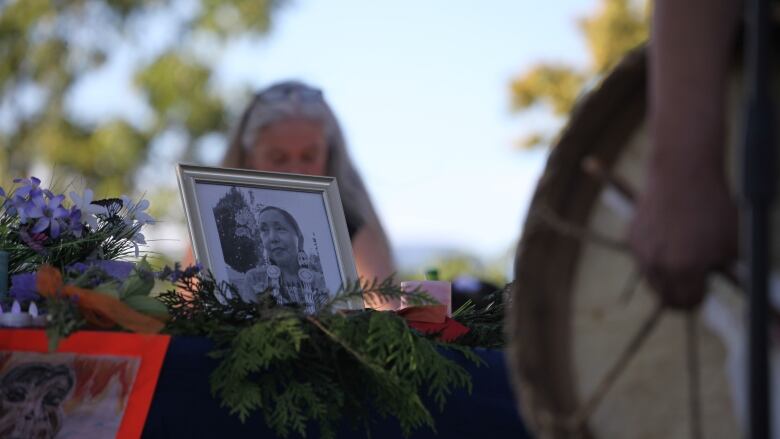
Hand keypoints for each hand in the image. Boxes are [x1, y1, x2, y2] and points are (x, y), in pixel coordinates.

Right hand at [629, 167, 737, 308]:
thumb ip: (722, 269)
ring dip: (666, 276)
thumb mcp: (732, 243)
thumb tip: (713, 283)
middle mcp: (659, 265)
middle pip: (666, 298)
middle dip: (680, 296)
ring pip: (652, 280)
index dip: (698, 299)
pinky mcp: (631, 238)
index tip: (703, 292)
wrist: (682, 173)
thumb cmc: (713, 206)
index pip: (688, 302)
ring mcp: (642, 252)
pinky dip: (654, 255)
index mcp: (686, 269)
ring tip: (680, 256)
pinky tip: (667, 236)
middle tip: (691, 287)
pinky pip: (643, 258)